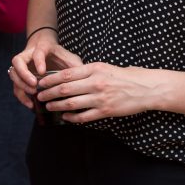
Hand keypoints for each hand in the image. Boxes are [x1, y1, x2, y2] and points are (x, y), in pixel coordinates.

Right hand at [9, 32, 82, 108]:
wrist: (45, 47)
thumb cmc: (59, 54)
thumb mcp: (68, 57)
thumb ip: (75, 65)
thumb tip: (83, 79)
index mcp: (41, 48)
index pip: (37, 52)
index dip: (38, 61)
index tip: (42, 72)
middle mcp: (27, 55)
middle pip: (18, 61)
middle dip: (24, 74)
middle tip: (34, 85)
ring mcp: (21, 65)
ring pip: (13, 73)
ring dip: (21, 85)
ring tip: (33, 94)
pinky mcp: (20, 76)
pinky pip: (16, 86)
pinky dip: (21, 96)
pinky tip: (30, 104)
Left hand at [34, 62, 161, 122]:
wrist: (146, 88)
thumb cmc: (124, 76)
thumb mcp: (104, 67)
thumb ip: (87, 71)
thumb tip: (67, 75)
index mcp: (94, 69)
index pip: (66, 74)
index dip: (50, 79)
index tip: (41, 82)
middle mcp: (95, 83)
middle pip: (65, 89)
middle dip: (49, 93)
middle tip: (39, 96)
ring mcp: (100, 98)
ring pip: (72, 103)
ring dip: (57, 106)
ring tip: (48, 106)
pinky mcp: (106, 111)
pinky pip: (84, 116)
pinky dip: (72, 117)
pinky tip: (65, 117)